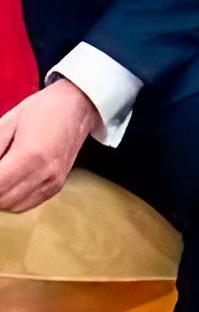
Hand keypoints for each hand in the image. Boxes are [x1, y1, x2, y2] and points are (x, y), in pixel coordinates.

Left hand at [0, 80, 100, 212]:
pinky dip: (13, 198)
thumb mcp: (9, 121)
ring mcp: (53, 182)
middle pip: (3, 201)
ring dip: (1, 195)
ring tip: (4, 172)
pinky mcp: (57, 186)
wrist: (78, 105)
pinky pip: (26, 204)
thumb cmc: (45, 108)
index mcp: (31, 155)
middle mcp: (45, 173)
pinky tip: (12, 180)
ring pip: (13, 207)